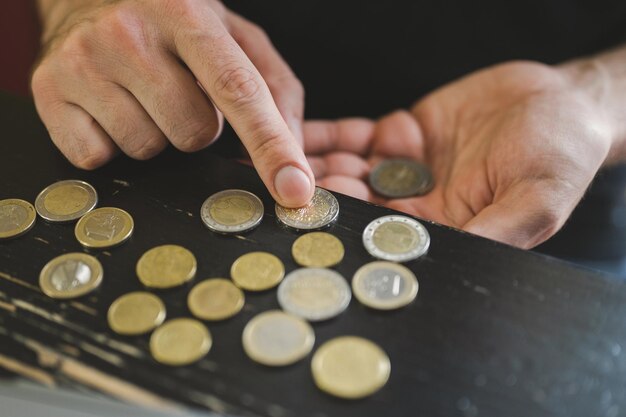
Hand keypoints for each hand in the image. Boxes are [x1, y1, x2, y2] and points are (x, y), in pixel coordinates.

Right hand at [32, 0, 312, 206]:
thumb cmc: (173, 23)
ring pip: (147, 149)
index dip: (271, 145)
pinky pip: (99, 158)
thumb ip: (275, 88)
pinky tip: (110, 109)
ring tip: (143, 97)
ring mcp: (83, 62)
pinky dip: (113, 145)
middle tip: (179, 94)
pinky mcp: (48, 91)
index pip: (238, 90)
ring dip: (156, 136)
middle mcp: (130, 33)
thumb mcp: (234, 36)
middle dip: (197, 128)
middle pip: (193, 134)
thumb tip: (294, 155)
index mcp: (188, 15)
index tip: (294, 188)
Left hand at [304, 62, 612, 247]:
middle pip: (359, 205)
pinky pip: (356, 137)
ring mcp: (405, 167)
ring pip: (350, 171)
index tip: (319, 218)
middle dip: (324, 196)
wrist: (561, 100)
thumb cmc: (560, 155)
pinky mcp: (400, 133)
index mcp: (445, 228)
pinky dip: (329, 136)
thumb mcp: (534, 200)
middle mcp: (418, 203)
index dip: (353, 227)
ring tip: (281, 159)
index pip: (387, 235)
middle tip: (287, 187)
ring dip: (317, 167)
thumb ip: (493, 231)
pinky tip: (298, 133)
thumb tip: (451, 262)